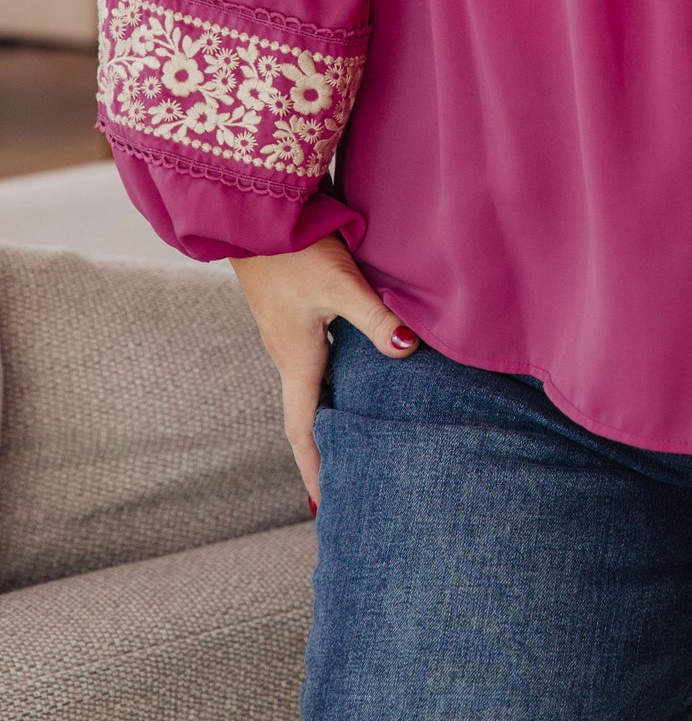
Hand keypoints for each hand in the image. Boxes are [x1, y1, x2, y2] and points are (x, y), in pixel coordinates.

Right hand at [230, 233, 417, 507]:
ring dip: (326, 414)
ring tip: (351, 436)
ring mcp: (288, 332)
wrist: (255, 213)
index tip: (320, 507)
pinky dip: (330, 380)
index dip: (313, 467)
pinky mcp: (294, 310)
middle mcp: (289, 353)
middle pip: (306, 413)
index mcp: (297, 359)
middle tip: (342, 481)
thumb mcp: (339, 285)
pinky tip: (351, 371)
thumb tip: (407, 351)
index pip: (302, 429)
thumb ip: (374, 318)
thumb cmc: (294, 251)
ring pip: (311, 385)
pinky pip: (313, 359)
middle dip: (321, 449)